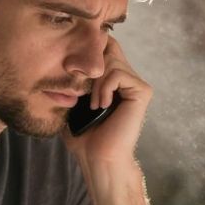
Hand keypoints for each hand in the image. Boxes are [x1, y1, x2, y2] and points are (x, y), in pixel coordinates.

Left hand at [62, 37, 152, 169]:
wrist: (98, 158)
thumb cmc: (84, 137)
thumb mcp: (72, 102)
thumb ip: (73, 78)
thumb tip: (62, 54)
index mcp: (113, 80)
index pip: (104, 46)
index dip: (88, 51)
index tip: (74, 73)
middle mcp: (128, 79)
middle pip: (108, 48)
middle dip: (90, 67)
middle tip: (84, 92)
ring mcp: (136, 84)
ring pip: (111, 60)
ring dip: (96, 82)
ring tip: (93, 104)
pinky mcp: (142, 91)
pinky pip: (118, 74)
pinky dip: (105, 88)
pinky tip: (102, 105)